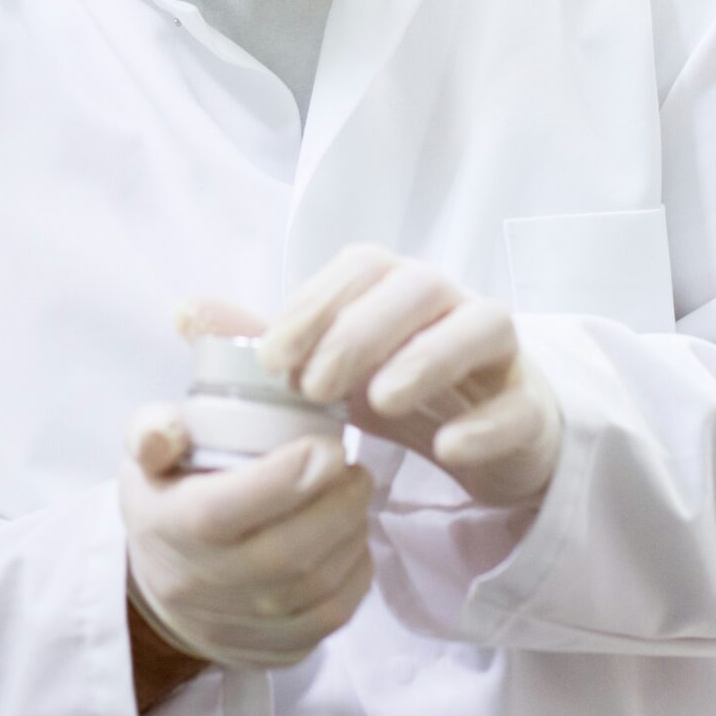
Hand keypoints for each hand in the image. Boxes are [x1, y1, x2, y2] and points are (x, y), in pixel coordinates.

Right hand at [118, 402, 373, 671]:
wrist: (163, 587)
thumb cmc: (167, 503)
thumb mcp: (146, 458)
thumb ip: (152, 431)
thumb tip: (164, 434)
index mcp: (172, 527)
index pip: (224, 510)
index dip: (289, 475)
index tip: (330, 446)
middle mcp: (202, 586)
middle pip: (287, 553)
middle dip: (339, 505)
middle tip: (356, 472)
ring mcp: (238, 627)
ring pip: (317, 587)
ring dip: (352, 535)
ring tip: (355, 499)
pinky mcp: (272, 650)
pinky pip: (332, 616)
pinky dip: (356, 573)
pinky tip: (353, 540)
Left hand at [243, 246, 563, 508]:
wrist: (486, 436)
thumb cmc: (396, 386)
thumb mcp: (327, 366)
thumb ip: (263, 340)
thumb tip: (186, 312)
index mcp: (398, 286)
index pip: (360, 268)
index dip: (316, 304)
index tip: (272, 359)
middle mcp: (453, 304)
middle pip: (417, 286)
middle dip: (361, 330)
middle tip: (314, 387)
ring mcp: (499, 352)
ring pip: (479, 326)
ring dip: (427, 359)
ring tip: (380, 403)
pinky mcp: (529, 406)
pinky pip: (516, 404)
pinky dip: (484, 423)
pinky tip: (446, 447)